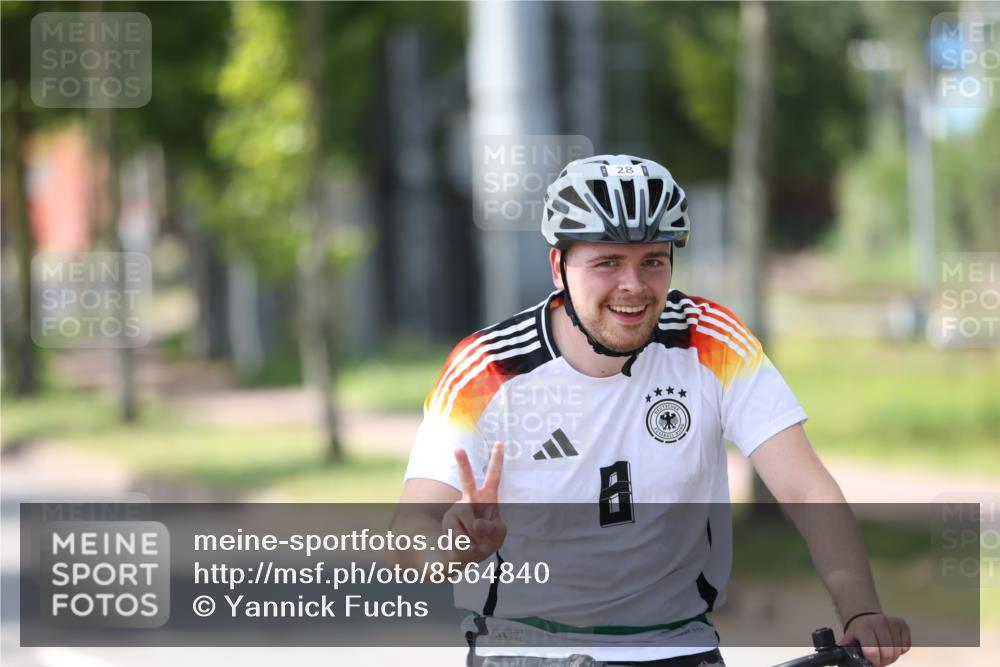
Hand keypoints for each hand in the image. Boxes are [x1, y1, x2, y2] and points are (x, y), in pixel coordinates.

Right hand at [442, 442, 506, 565]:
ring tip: (474, 541)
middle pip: (467, 480)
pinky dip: (465, 545)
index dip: (497, 460)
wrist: (466, 555)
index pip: (494, 476)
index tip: (500, 443)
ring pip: (468, 519)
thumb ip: (490, 529)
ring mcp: (457, 508)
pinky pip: (458, 534)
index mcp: (488, 497)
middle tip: (458, 449)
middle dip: (463, 464)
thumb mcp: (497, 535)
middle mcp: (470, 499)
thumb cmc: (486, 539)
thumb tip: (476, 525)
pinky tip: (464, 544)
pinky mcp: (447, 521)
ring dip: (475, 536)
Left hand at [842, 613, 910, 666]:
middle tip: (877, 659)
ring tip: (883, 653)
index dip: (873, 661)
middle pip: (887, 653)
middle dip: (883, 661)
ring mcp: (891, 622)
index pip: (873, 651)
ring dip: (891, 657)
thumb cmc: (858, 632)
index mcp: (864, 627)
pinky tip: (891, 646)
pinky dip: (900, 650)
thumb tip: (839, 659)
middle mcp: (879, 622)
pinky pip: (906, 646)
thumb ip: (846, 651)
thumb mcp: (848, 640)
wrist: (865, 617)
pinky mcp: (902, 624)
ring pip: (897, 651)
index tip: (871, 661)